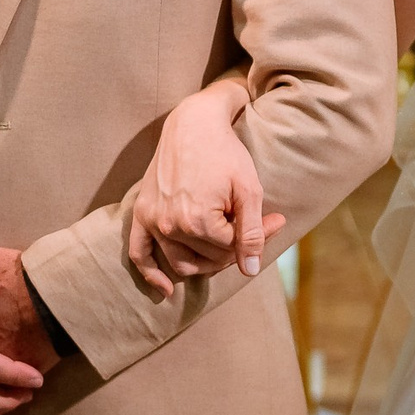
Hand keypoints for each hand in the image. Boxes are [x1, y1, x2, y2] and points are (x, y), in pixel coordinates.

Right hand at [128, 83, 280, 298]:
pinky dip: (151, 274)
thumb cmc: (226, 154)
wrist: (193, 124)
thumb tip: (250, 270)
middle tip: (259, 226)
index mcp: (198, 222)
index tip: (276, 220)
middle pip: (208, 258)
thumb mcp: (249, 190)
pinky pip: (139, 253)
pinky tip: (165, 290)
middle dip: (235, 248)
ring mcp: (151, 221)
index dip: (256, 237)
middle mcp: (169, 226)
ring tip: (228, 244)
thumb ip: (251, 232)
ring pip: (180, 262)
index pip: (231, 251)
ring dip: (205, 261)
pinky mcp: (141, 213)